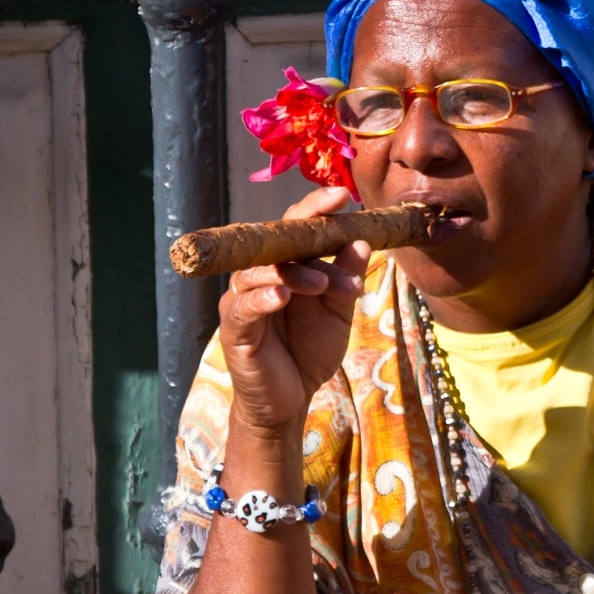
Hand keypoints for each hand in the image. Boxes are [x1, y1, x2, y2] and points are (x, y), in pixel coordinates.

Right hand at [218, 186, 371, 437]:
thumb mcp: (339, 313)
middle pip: (275, 240)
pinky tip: (282, 297)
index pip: (297, 228)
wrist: (292, 398)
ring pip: (260, 271)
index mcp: (287, 266)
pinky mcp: (234, 327)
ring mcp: (243, 299)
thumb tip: (360, 242)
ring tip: (321, 283)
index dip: (316, 208)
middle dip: (306, 227)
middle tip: (336, 222)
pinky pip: (244, 306)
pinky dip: (262, 298)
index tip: (343, 195)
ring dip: (294, 273)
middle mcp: (262, 274)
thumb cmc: (311, 349)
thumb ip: (346, 279)